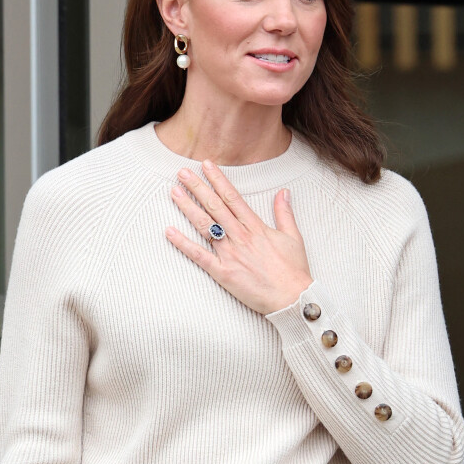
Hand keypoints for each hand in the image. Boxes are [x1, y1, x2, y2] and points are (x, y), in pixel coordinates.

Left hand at [165, 160, 312, 314]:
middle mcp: (241, 236)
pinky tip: (170, 232)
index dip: (218, 179)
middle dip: (198, 187)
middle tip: (182, 172)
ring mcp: (230, 254)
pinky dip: (183, 244)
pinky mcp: (223, 272)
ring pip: (205, 225)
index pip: (232, 197)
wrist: (292, 298)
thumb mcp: (293, 237)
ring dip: (188, 207)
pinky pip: (200, 256)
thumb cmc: (294, 270)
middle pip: (215, 206)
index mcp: (256, 227)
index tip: (206, 165)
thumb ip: (284, 213)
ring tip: (174, 192)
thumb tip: (284, 192)